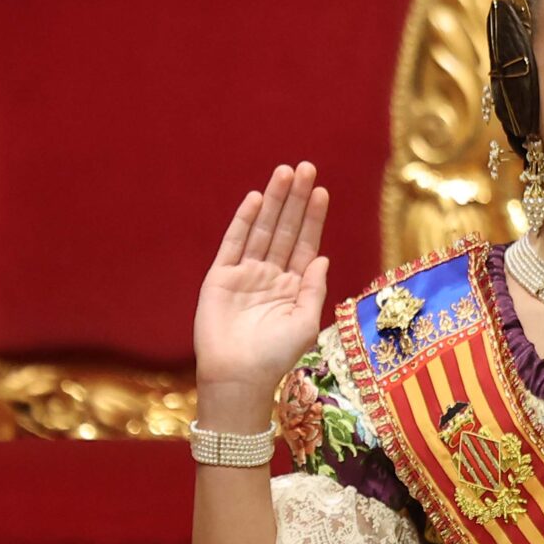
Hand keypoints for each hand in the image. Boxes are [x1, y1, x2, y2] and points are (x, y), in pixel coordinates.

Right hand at [194, 164, 329, 422]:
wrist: (238, 377)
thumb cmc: (275, 357)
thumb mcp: (305, 323)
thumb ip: (314, 288)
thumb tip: (322, 256)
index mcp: (293, 286)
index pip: (306, 243)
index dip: (312, 217)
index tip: (321, 190)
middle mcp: (270, 275)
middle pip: (285, 229)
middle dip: (295, 199)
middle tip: (305, 166)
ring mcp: (245, 274)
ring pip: (262, 230)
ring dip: (274, 201)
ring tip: (284, 172)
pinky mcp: (221, 277)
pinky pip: (234, 243)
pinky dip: (244, 221)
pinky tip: (256, 199)